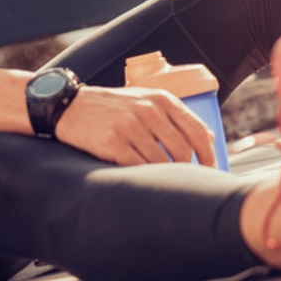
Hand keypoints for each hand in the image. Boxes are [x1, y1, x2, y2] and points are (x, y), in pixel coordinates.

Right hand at [54, 84, 216, 167]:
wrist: (70, 107)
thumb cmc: (112, 107)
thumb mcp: (144, 101)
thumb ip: (175, 116)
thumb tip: (209, 138)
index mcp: (159, 98)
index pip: (197, 130)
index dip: (208, 155)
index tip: (210, 170)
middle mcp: (147, 110)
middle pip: (183, 150)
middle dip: (187, 170)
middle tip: (185, 181)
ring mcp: (129, 126)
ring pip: (162, 164)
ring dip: (163, 176)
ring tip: (159, 179)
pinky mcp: (113, 143)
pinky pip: (139, 169)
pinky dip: (143, 176)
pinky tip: (139, 176)